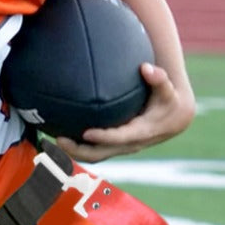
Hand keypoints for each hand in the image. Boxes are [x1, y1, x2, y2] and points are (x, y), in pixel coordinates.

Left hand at [56, 62, 196, 163]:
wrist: (173, 120)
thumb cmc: (168, 101)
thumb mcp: (168, 90)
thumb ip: (159, 79)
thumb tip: (145, 67)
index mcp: (141, 133)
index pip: (119, 138)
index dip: (104, 137)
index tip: (86, 133)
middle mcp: (128, 145)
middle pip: (100, 153)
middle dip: (78, 150)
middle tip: (57, 139)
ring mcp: (119, 149)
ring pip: (93, 156)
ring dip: (71, 152)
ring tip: (51, 142)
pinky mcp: (113, 148)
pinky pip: (92, 153)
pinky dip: (76, 149)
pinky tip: (59, 139)